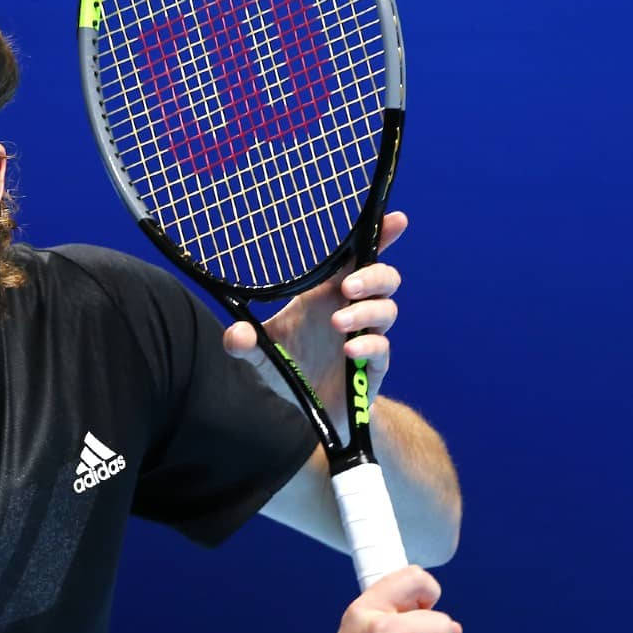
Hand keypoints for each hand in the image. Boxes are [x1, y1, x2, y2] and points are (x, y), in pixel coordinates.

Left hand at [222, 211, 405, 444]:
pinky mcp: (373, 367)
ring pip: (387, 311)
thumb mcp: (260, 355)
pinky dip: (369, 346)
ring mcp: (366, 338)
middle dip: (373, 276)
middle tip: (348, 286)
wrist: (309, 412)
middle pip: (383, 280)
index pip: (358, 260)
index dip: (380, 238)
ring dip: (365, 312)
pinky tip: (349, 352)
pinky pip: (382, 349)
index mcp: (327, 296)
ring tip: (339, 323)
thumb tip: (236, 333)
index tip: (396, 219)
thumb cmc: (290, 369)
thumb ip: (244, 343)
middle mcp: (351, 311)